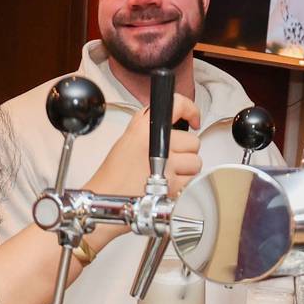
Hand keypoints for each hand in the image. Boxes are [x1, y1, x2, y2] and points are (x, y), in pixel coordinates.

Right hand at [87, 96, 202, 200]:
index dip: (191, 110)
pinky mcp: (172, 184)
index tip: (194, 118)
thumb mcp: (128, 138)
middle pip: (192, 141)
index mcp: (144, 128)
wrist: (108, 197)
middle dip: (185, 150)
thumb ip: (149, 125)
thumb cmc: (116, 172)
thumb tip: (172, 120)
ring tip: (168, 172)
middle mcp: (157, 144)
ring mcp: (166, 165)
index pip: (177, 106)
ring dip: (186, 169)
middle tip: (169, 158)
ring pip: (196, 162)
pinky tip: (167, 183)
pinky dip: (183, 183)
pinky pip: (191, 179)